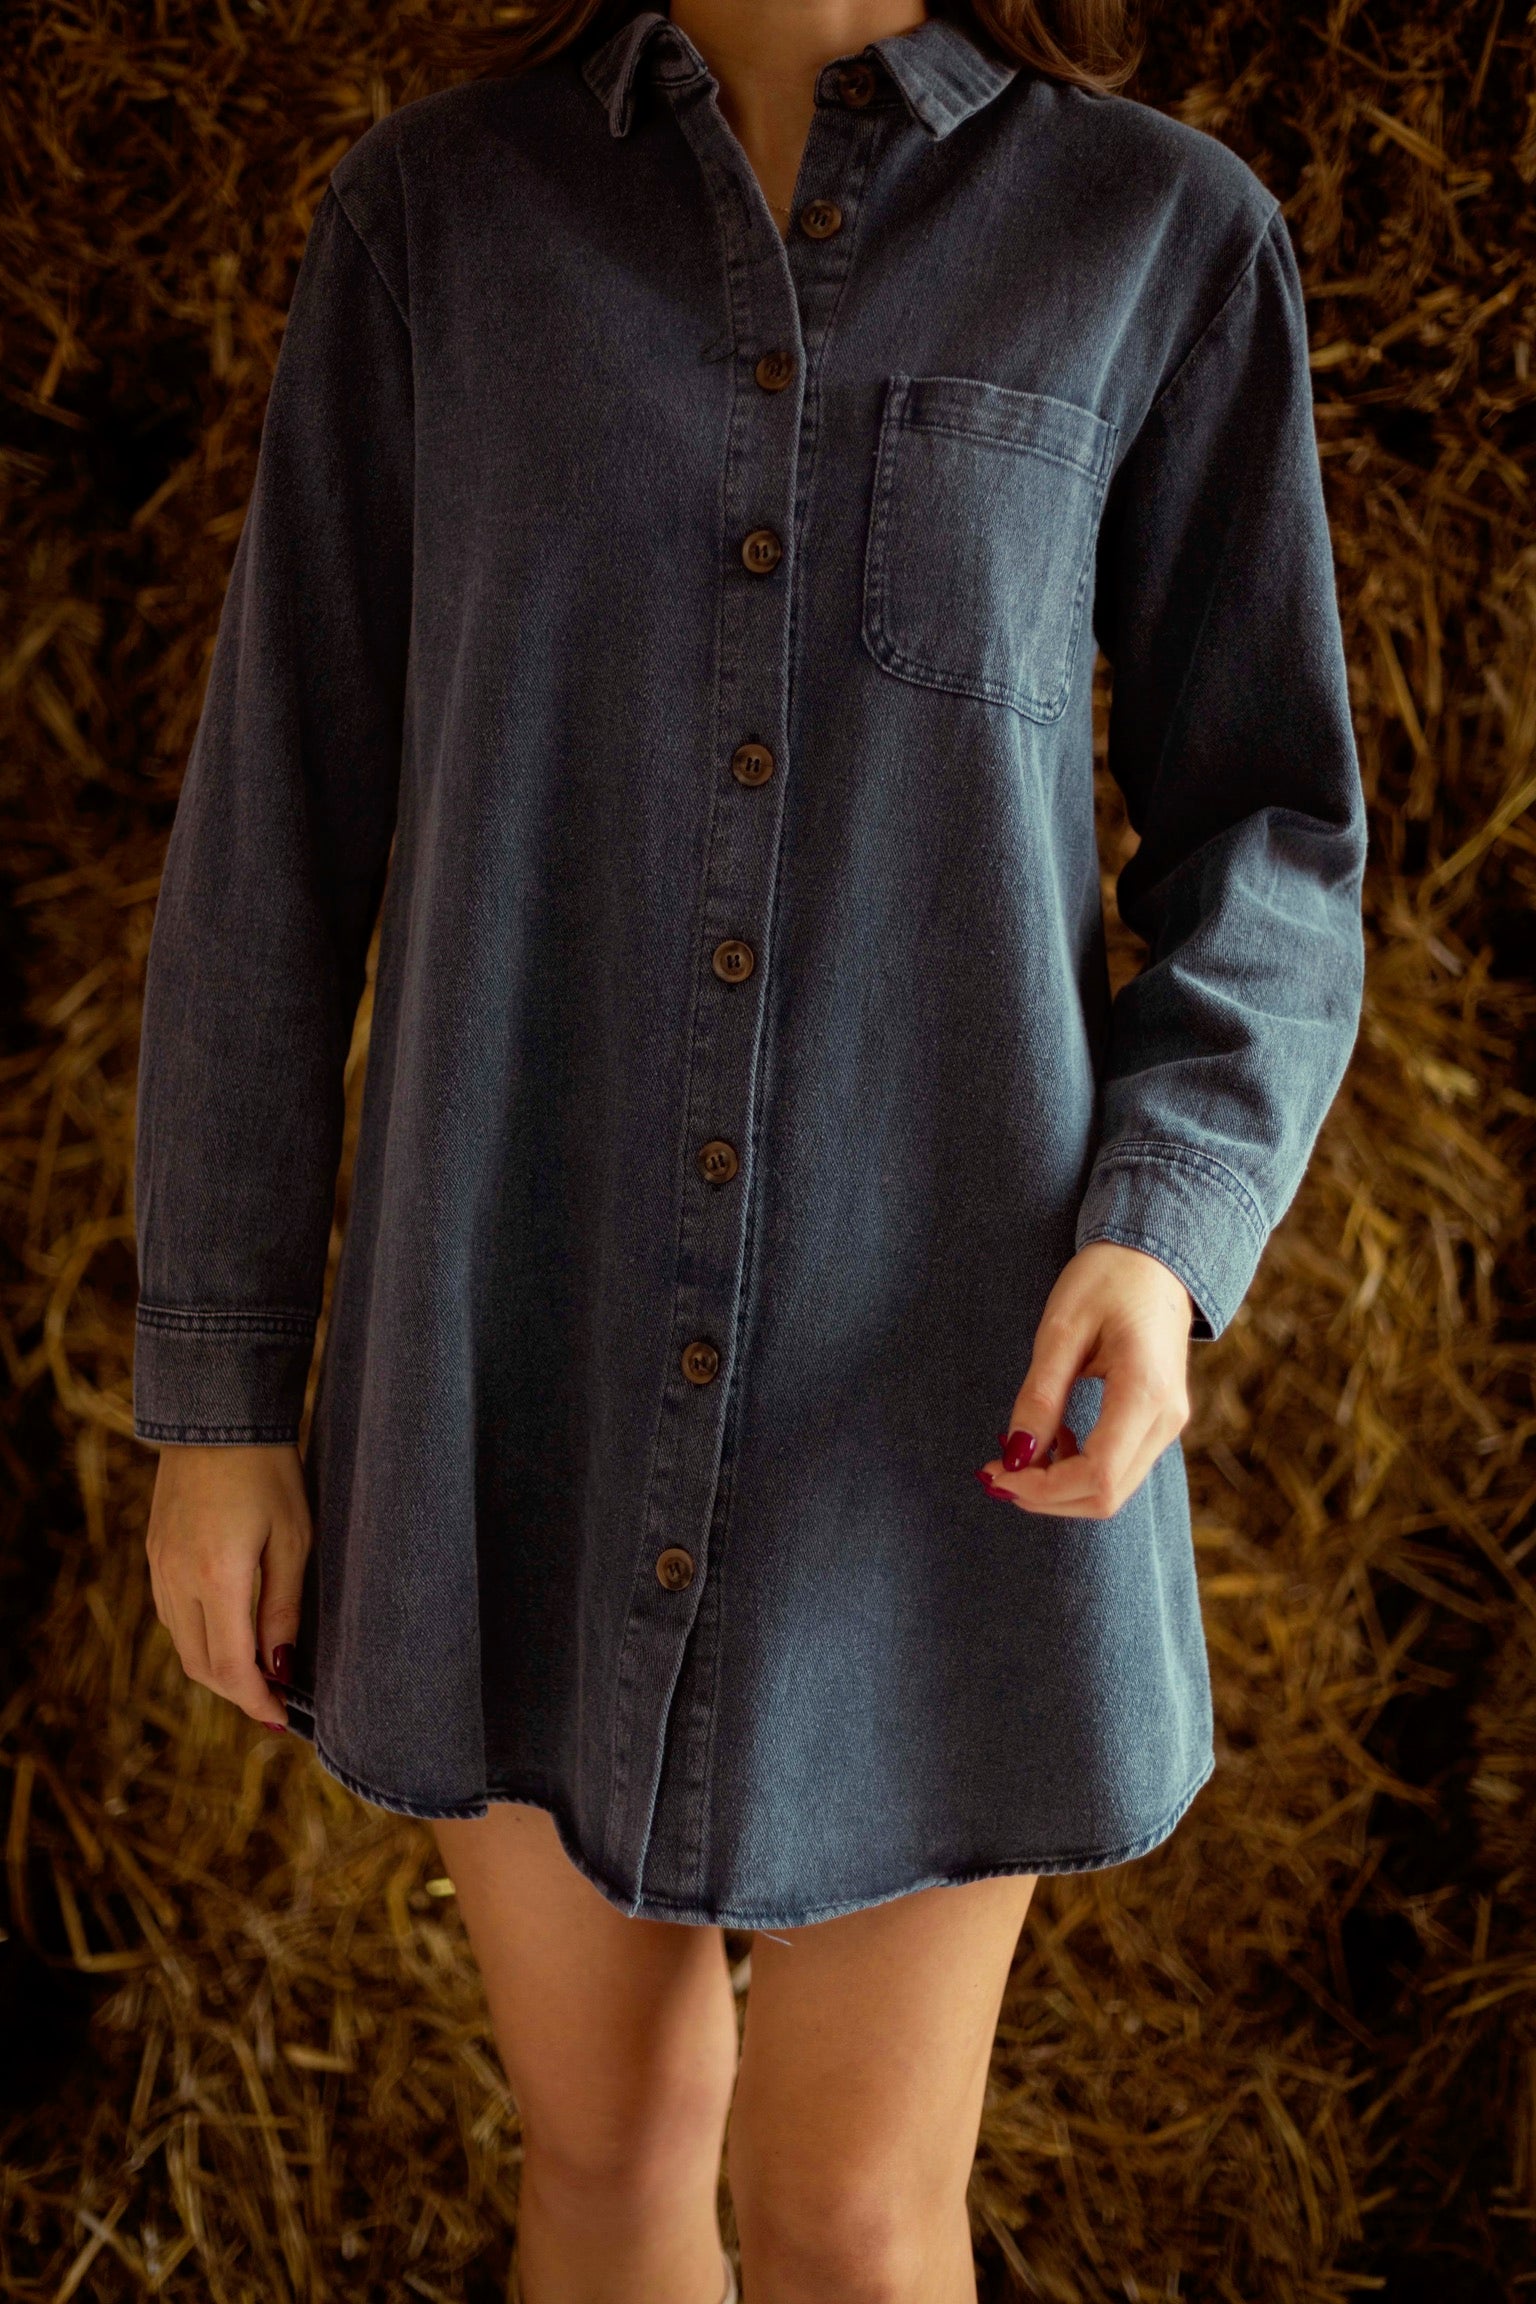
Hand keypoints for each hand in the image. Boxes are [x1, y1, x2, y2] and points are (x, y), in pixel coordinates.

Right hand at [144, 1444, 310, 1729]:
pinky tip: (228, 1635)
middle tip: (274, 1703)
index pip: (232, 1668)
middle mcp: (178, 1580)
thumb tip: (280, 1667)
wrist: (217, 1417)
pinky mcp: (155, 1554)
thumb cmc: (269, 1472)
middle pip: (201, 1666)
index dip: (257, 1702)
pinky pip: (170, 1616)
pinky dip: (198, 1639)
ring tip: (256, 1675)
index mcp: (218, 1579)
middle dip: (238, 1693)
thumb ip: (283, 1607)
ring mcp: (160, 1567)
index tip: (281, 1719)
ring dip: (217, 1670)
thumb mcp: (293, 1539)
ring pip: (182, 1645)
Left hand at [977, 1242, 1193, 1519]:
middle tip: (994, 1473)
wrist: (1155, 1258)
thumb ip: (1040, 1396)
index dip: (1044, 1489)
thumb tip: (1015, 1456)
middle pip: (1106, 1496)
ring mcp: (1168, 1424)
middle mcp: (1166, 1419)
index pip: (1098, 1476)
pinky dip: (1078, 1471)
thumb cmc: (1107, 1279)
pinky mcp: (1159, 1422)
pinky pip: (1119, 1467)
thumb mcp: (1062, 1329)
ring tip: (1016, 1455)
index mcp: (1146, 1391)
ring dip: (1059, 1488)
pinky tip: (1053, 1441)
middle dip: (1045, 1496)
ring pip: (1113, 1490)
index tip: (997, 1473)